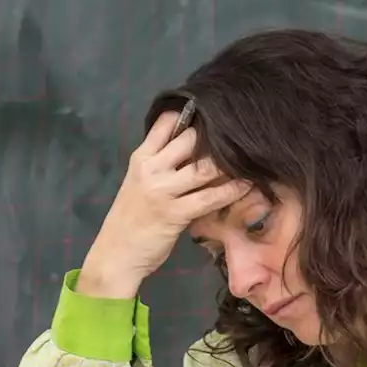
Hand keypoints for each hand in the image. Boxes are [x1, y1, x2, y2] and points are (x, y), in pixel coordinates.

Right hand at [80, 110, 249, 297]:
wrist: (115, 254)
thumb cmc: (131, 218)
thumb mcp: (140, 183)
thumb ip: (161, 164)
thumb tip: (194, 147)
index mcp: (141, 158)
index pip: (165, 123)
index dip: (190, 114)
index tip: (213, 112)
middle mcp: (151, 168)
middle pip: (190, 139)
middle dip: (216, 137)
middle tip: (241, 137)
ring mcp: (163, 190)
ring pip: (203, 167)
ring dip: (229, 164)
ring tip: (251, 159)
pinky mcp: (175, 213)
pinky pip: (209, 197)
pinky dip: (231, 191)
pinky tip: (246, 186)